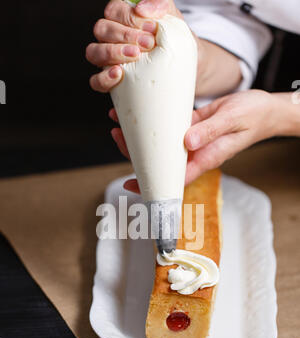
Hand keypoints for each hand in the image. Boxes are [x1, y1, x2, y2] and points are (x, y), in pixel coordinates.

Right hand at [86, 0, 181, 92]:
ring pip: (93, 52)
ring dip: (111, 53)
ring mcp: (107, 59)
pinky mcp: (109, 81)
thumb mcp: (170, 19)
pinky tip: (118, 74)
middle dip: (124, 35)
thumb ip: (159, 5)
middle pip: (101, 29)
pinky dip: (104, 79)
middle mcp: (111, 37)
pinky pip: (97, 81)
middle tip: (147, 43)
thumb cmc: (171, 42)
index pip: (114, 11)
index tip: (151, 28)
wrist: (180, 68)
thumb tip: (141, 8)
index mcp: (122, 18)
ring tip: (135, 56)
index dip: (130, 18)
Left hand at [109, 90, 277, 191]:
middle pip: (161, 161)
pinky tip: (140, 112)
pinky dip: (153, 122)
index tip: (131, 184)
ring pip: (162, 145)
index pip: (174, 178)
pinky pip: (168, 127)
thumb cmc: (253, 116)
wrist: (265, 108)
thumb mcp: (233, 120)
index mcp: (205, 158)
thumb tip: (187, 142)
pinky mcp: (192, 126)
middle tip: (118, 136)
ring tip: (120, 123)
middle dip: (137, 154)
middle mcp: (196, 152)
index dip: (152, 184)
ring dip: (141, 137)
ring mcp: (192, 140)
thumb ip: (210, 131)